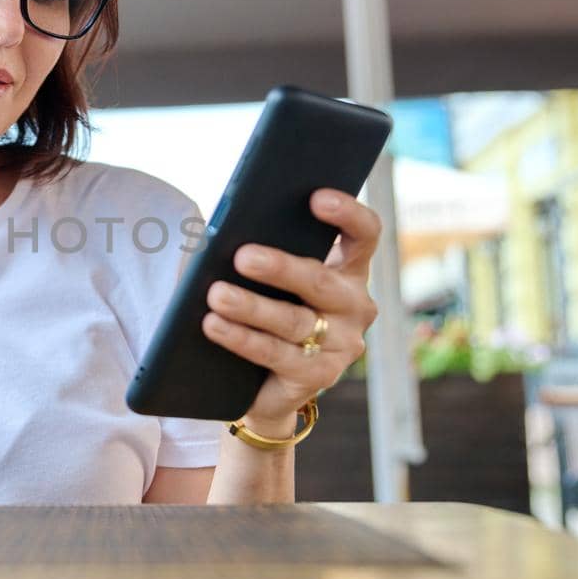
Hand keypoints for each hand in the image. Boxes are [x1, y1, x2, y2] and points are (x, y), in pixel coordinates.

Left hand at [200, 189, 380, 434]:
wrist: (263, 381)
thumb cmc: (264, 311)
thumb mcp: (269, 279)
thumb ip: (257, 252)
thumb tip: (215, 235)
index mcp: (348, 270)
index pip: (363, 235)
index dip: (347, 214)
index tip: (316, 197)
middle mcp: (354, 306)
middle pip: (320, 281)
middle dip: (280, 267)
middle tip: (242, 256)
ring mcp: (340, 345)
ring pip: (294, 321)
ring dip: (251, 307)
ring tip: (216, 295)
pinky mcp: (318, 377)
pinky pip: (276, 354)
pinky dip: (241, 338)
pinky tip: (214, 325)